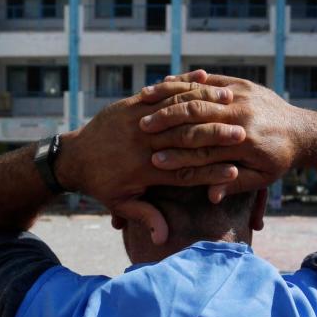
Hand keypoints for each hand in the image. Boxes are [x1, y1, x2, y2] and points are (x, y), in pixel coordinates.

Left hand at [55, 81, 245, 243]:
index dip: (211, 172)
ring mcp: (137, 121)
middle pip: (187, 139)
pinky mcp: (131, 104)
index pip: (186, 172)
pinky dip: (182, 84)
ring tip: (232, 102)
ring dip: (205, 104)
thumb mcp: (120, 203)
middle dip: (216, 136)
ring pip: (177, 110)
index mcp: (145, 171)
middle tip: (243, 135)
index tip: (235, 172)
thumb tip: (162, 238)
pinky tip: (204, 78)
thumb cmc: (99, 184)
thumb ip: (144, 217)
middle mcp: (143, 144)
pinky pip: (161, 92)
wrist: (73, 157)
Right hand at [139, 71, 301, 201]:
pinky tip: (162, 84)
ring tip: (144, 104)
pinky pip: (208, 80)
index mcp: (245, 142)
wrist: (303, 131)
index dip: (178, 156)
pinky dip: (185, 82)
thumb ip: (234, 186)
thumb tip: (210, 196)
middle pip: (196, 118)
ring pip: (198, 95)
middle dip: (166, 123)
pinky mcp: (241, 84)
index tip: (153, 162)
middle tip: (140, 129)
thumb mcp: (261, 178)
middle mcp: (242, 115)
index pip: (203, 149)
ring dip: (170, 99)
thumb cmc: (279, 160)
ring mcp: (242, 95)